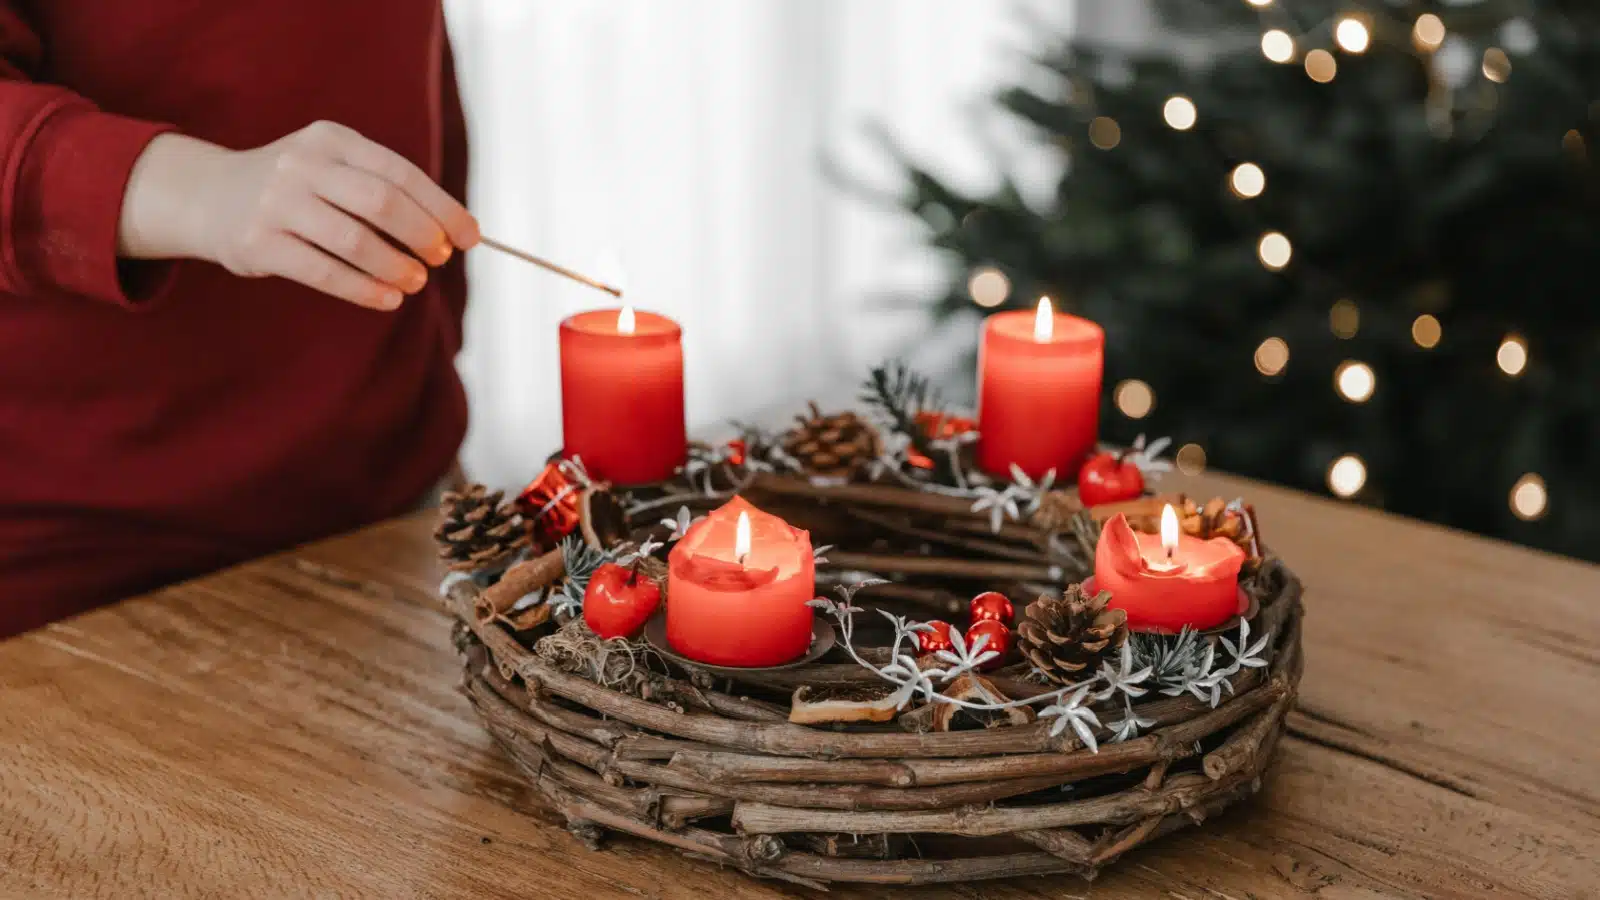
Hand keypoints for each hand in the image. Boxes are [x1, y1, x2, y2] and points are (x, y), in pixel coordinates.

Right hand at [119, 122, 479, 309]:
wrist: (208, 197)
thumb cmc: (295, 190)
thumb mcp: (332, 170)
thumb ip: (382, 190)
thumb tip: (452, 232)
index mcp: (331, 139)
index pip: (401, 172)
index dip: (442, 208)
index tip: (471, 237)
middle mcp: (302, 164)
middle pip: (382, 202)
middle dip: (422, 234)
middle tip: (441, 258)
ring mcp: (277, 202)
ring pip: (354, 240)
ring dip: (396, 266)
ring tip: (416, 282)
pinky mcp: (259, 243)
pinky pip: (323, 271)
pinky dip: (363, 289)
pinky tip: (388, 299)